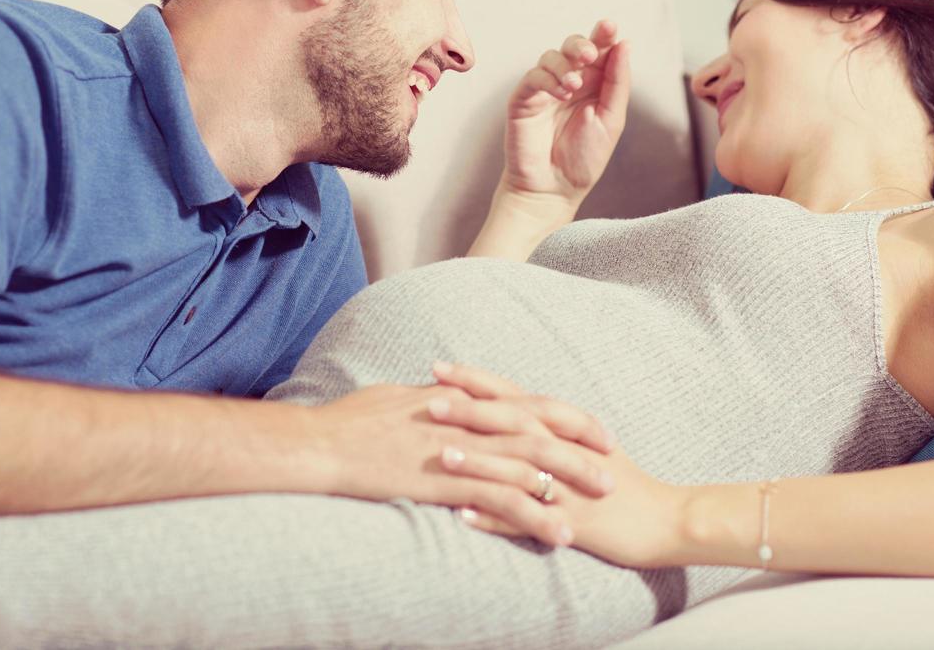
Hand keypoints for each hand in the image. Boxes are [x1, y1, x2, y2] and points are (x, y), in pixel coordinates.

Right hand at [313, 376, 615, 547]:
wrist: (320, 445)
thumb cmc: (348, 423)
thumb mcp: (395, 400)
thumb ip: (429, 403)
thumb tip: (444, 401)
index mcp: (458, 399)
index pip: (523, 402)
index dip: (562, 415)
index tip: (591, 428)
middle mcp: (466, 420)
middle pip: (538, 429)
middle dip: (580, 446)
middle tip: (612, 462)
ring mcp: (458, 452)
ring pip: (530, 464)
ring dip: (570, 481)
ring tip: (602, 499)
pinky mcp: (447, 485)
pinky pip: (501, 501)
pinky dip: (535, 516)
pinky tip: (559, 534)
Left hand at [431, 361, 683, 566]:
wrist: (667, 520)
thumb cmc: (622, 482)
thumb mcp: (586, 446)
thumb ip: (548, 428)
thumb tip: (504, 410)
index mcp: (566, 430)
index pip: (515, 396)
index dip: (477, 381)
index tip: (438, 367)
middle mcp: (566, 452)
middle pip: (515, 424)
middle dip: (471, 412)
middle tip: (429, 402)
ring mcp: (571, 488)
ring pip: (520, 470)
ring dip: (481, 462)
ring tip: (441, 455)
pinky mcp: (576, 523)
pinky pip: (531, 521)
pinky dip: (497, 518)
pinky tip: (464, 515)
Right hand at [501, 21, 631, 212]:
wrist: (554, 189)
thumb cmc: (583, 159)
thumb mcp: (611, 120)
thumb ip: (618, 83)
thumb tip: (624, 44)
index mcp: (595, 85)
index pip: (599, 51)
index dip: (603, 35)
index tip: (609, 26)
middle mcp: (570, 82)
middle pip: (573, 46)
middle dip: (582, 43)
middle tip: (590, 55)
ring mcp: (545, 89)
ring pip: (551, 56)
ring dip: (566, 65)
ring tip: (575, 86)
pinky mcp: (524, 99)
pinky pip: (534, 76)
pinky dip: (549, 79)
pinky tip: (562, 93)